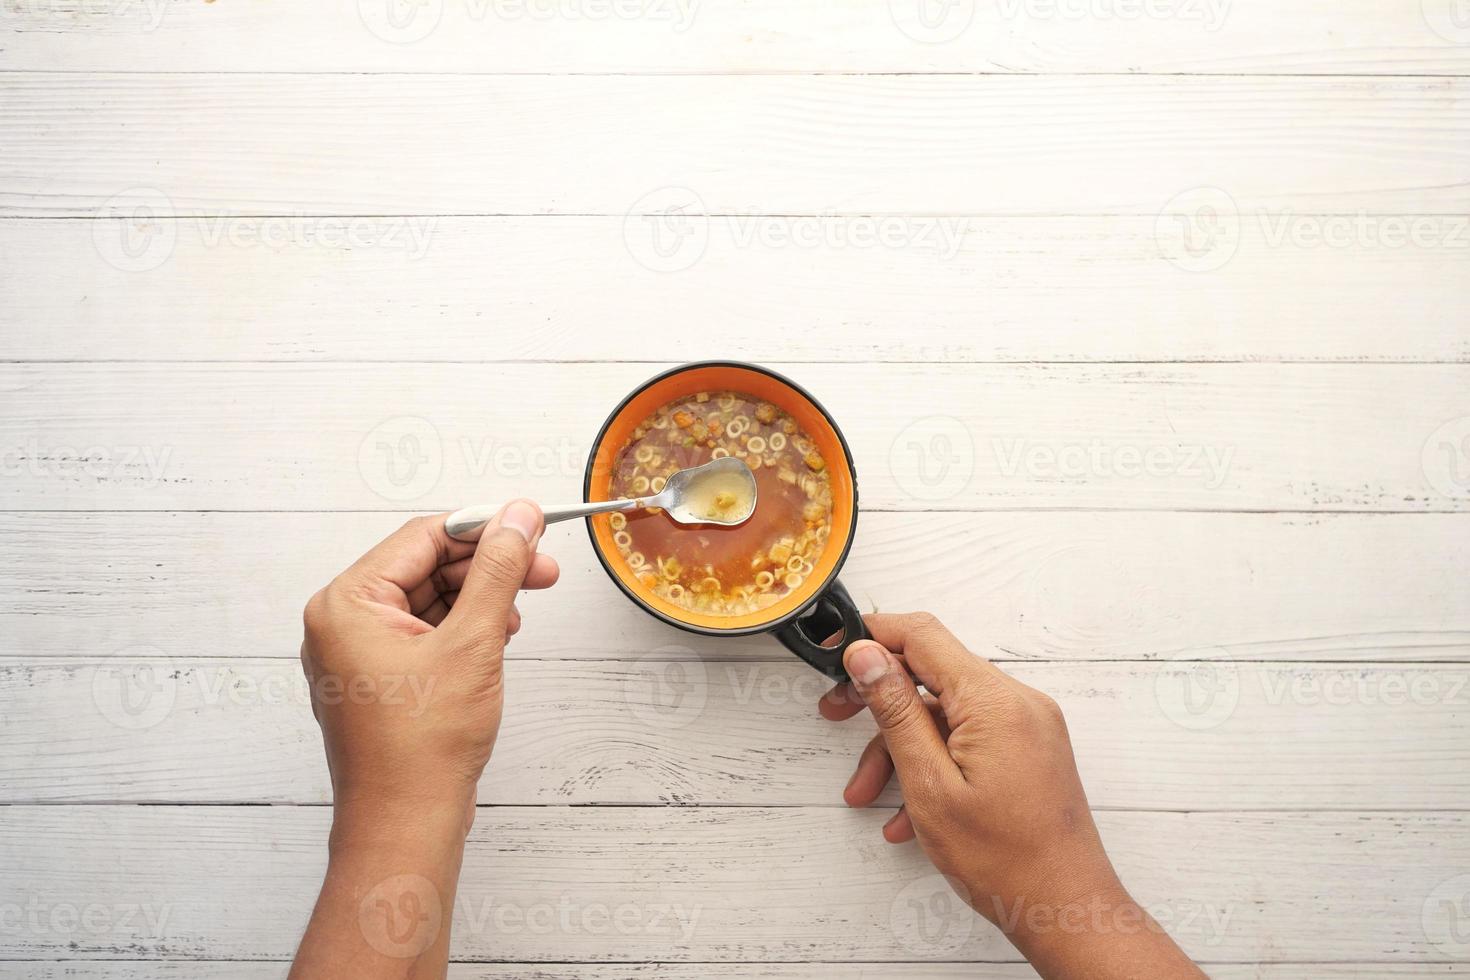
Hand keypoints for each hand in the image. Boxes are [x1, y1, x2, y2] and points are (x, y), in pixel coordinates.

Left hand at [300, 501, 557, 829]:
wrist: (405, 825)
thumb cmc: (421, 750)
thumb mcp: (473, 644)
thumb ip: (497, 572)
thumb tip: (517, 518)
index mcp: (346, 604)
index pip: (421, 537)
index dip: (482, 528)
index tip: (529, 524)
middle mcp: (342, 624)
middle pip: (425, 565)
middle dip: (486, 566)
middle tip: (541, 566)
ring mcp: (358, 654)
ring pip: (429, 599)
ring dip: (479, 598)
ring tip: (520, 610)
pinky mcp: (380, 680)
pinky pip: (425, 632)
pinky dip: (464, 629)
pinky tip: (498, 636)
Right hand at [819, 613, 1202, 978]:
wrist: (1065, 907)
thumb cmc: (1005, 860)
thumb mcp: (929, 784)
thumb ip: (895, 712)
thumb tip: (866, 655)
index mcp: (994, 702)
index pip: (924, 636)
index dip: (874, 636)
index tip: (837, 652)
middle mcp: (1018, 702)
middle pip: (932, 674)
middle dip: (879, 699)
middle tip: (835, 714)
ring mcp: (1028, 725)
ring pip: (946, 713)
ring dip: (901, 747)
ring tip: (869, 795)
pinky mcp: (1030, 748)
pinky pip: (970, 736)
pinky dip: (934, 761)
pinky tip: (908, 811)